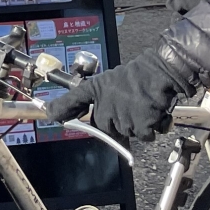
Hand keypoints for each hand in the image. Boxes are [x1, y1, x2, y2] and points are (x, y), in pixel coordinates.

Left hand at [46, 52, 181, 143]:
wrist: (160, 73)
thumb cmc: (136, 76)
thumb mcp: (107, 81)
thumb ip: (90, 98)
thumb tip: (67, 111)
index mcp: (96, 90)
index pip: (74, 99)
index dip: (61, 108)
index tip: (49, 113)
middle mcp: (105, 106)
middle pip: (105, 127)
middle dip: (117, 121)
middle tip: (129, 105)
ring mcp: (123, 118)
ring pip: (127, 133)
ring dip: (137, 125)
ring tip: (142, 106)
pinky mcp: (141, 126)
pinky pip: (144, 136)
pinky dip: (152, 128)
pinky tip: (153, 112)